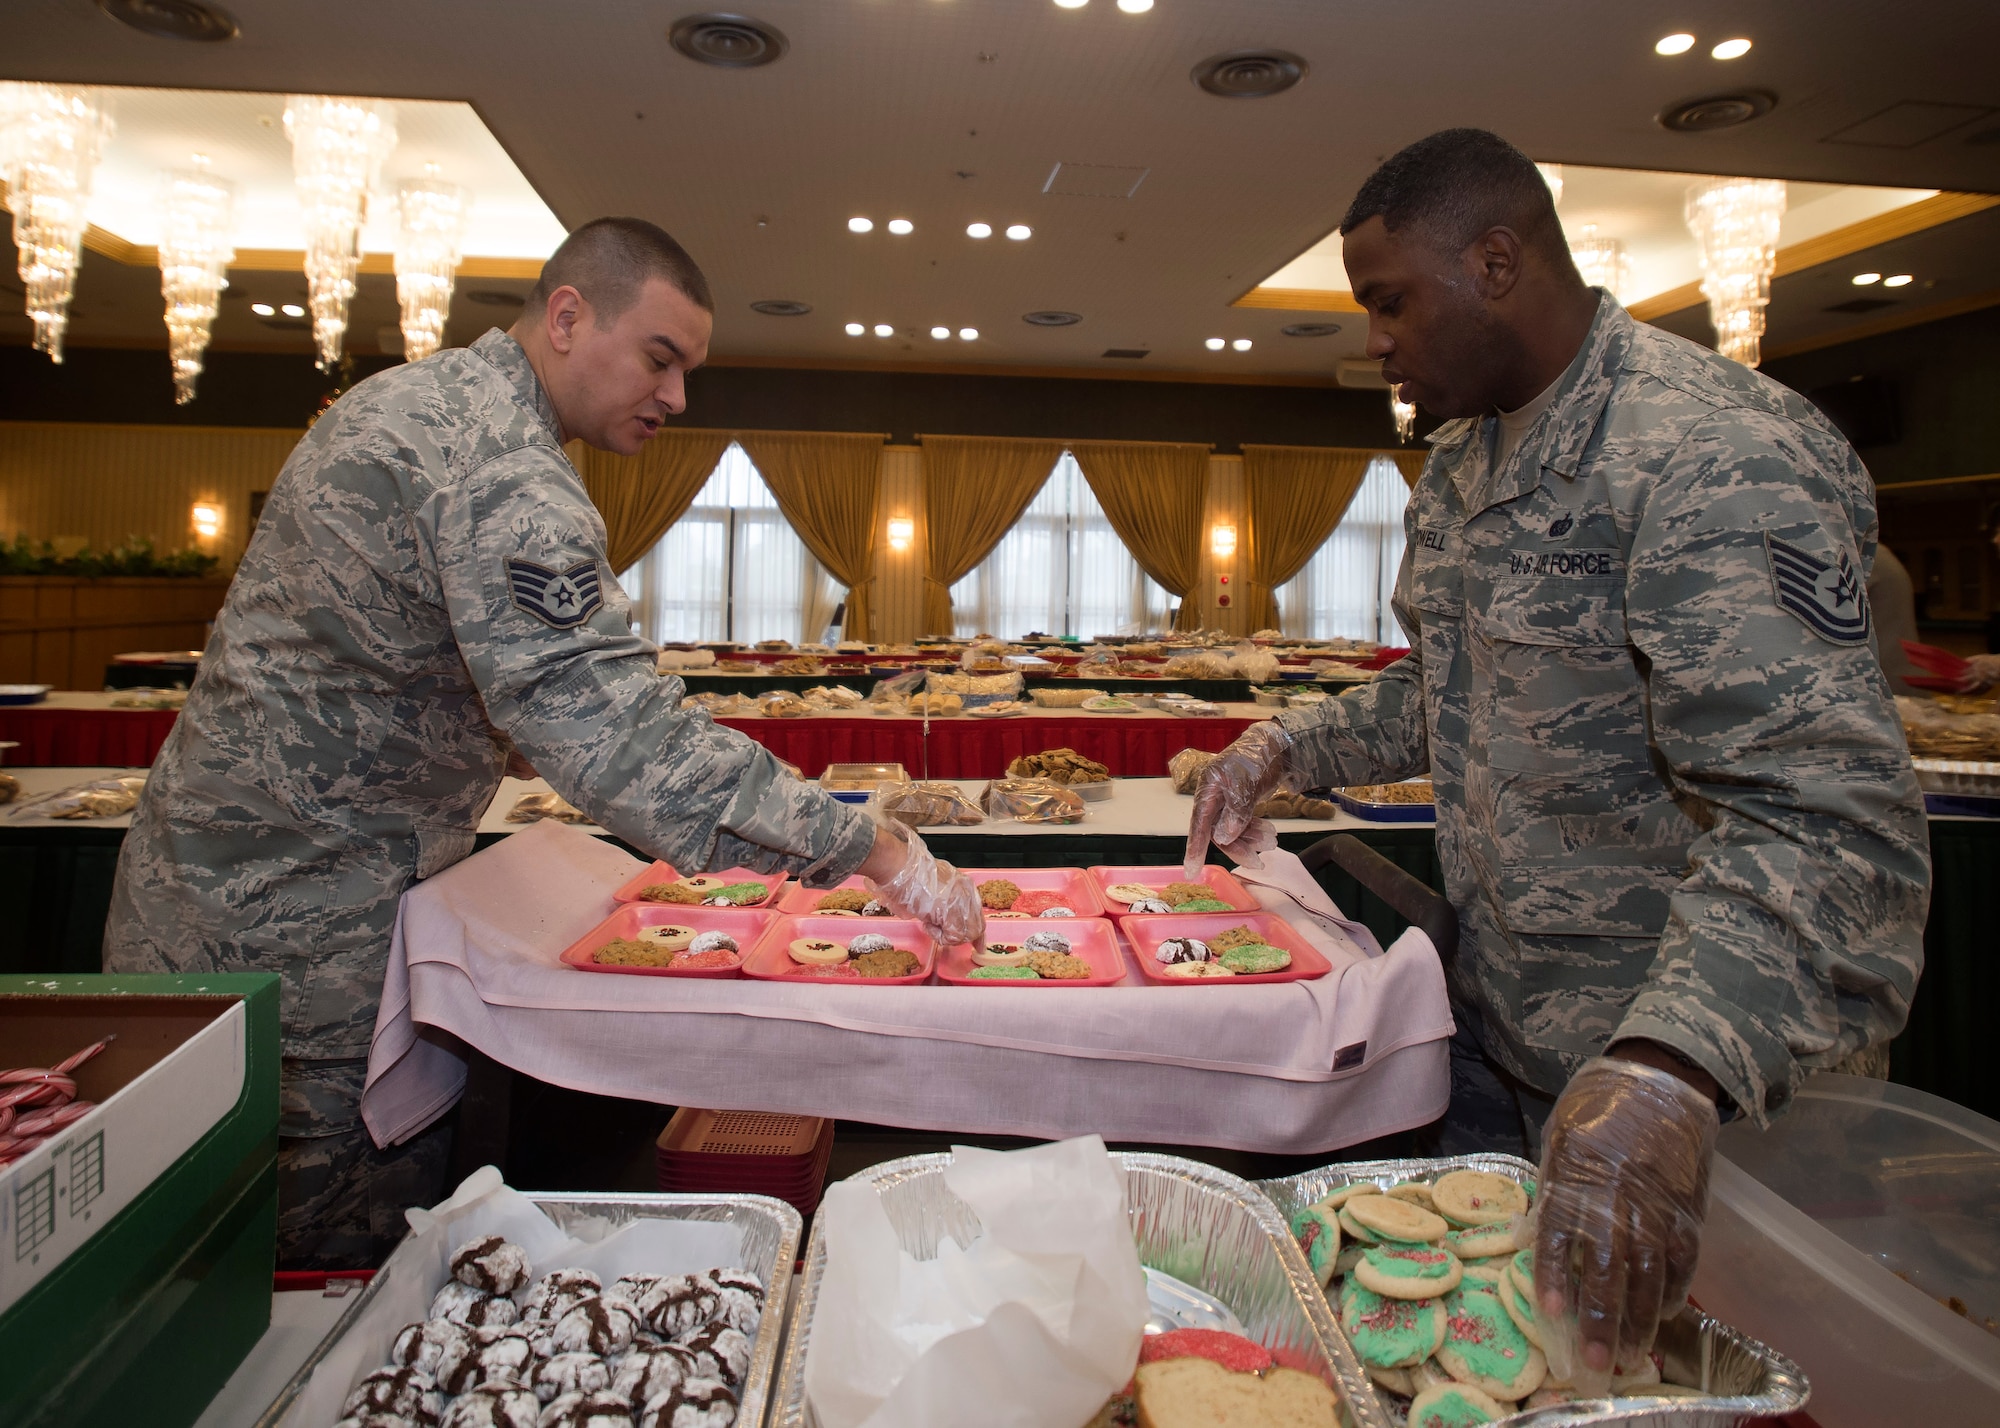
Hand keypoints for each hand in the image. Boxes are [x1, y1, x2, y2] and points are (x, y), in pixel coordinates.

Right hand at [863, 825, 985, 950]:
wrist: (901, 869)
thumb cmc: (909, 875)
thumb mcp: (935, 887)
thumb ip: (945, 901)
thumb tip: (942, 918)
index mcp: (964, 885)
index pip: (978, 915)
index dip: (976, 934)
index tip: (977, 945)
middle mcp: (968, 894)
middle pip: (977, 927)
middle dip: (959, 936)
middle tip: (940, 933)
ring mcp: (962, 903)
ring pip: (966, 935)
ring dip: (946, 936)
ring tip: (929, 924)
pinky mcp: (953, 913)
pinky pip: (953, 937)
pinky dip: (938, 937)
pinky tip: (926, 924)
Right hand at [1182, 722, 1293, 876]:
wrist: (1276, 745)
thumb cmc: (1256, 757)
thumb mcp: (1245, 782)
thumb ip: (1235, 811)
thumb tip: (1224, 838)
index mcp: (1207, 789)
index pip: (1198, 824)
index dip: (1194, 849)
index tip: (1191, 871)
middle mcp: (1213, 796)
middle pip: (1217, 831)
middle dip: (1238, 846)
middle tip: (1258, 861)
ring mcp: (1226, 800)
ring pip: (1231, 830)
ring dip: (1250, 839)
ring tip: (1271, 842)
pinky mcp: (1239, 802)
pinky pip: (1242, 823)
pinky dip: (1254, 831)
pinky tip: (1269, 834)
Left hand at [1532, 1055, 1719, 1394]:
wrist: (1661, 1081)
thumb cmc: (1597, 1109)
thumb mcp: (1561, 1139)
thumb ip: (1551, 1190)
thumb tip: (1529, 1239)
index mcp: (1581, 1171)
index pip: (1564, 1232)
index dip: (1556, 1275)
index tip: (1551, 1313)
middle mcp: (1622, 1193)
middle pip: (1613, 1265)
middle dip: (1603, 1317)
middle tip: (1595, 1360)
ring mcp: (1661, 1204)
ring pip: (1652, 1272)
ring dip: (1641, 1318)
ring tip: (1629, 1354)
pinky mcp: (1690, 1209)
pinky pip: (1684, 1260)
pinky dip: (1674, 1292)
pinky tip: (1662, 1317)